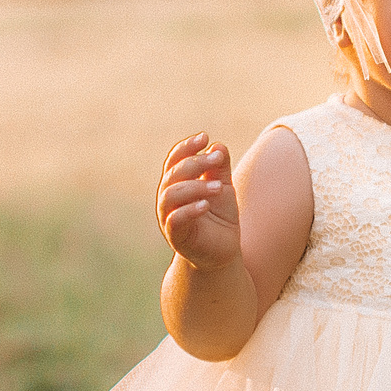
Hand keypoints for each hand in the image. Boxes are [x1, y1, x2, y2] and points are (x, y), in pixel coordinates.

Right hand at [157, 132, 242, 271]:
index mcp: (176, 183)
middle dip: (196, 163)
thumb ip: (219, 169)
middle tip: (218, 159)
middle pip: (174, 173)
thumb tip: (218, 146)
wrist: (221, 253)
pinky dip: (190, 210)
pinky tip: (205, 205)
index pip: (175, 159)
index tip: (205, 137)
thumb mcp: (223, 188)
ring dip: (195, 186)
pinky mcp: (175, 235)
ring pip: (172, 194)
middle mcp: (168, 197)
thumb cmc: (219, 217)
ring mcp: (168, 216)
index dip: (187, 147)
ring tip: (218, 187)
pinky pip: (176, 219)